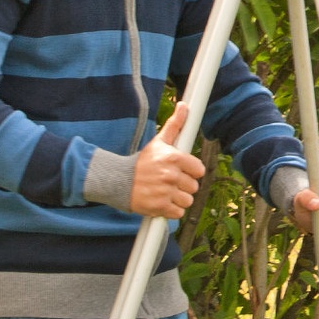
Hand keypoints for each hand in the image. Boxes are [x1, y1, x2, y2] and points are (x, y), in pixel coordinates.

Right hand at [130, 103, 205, 218]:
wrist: (118, 181)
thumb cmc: (143, 162)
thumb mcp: (159, 142)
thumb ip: (175, 125)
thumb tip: (184, 106)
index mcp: (174, 158)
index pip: (199, 170)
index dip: (192, 171)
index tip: (182, 171)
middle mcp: (170, 176)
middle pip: (194, 187)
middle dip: (184, 185)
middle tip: (170, 182)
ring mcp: (165, 193)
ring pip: (188, 201)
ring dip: (179, 199)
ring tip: (166, 192)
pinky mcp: (159, 208)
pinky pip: (178, 213)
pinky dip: (172, 210)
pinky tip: (162, 201)